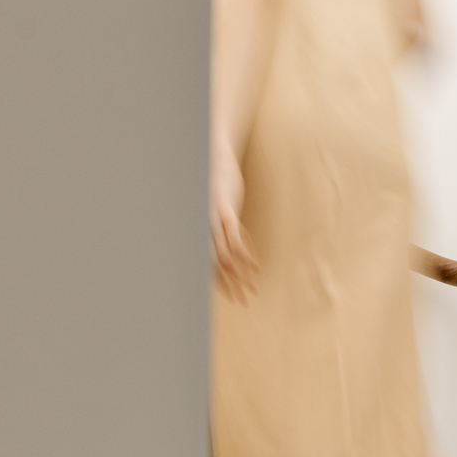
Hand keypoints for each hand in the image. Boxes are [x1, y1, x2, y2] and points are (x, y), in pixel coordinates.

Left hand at [212, 138, 257, 301]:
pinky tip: (254, 267)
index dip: (222, 284)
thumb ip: (230, 229)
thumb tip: (238, 247)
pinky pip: (234, 238)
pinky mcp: (223, 209)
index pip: (209, 265)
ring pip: (226, 256)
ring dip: (240, 275)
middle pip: (216, 266)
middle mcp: (203, 228)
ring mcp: (212, 220)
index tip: (234, 298)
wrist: (213, 153)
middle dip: (231, 286)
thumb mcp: (223, 209)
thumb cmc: (216, 181)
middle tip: (243, 303)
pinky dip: (244, 255)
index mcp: (201, 230)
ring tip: (253, 289)